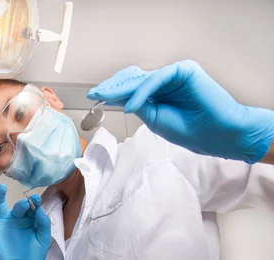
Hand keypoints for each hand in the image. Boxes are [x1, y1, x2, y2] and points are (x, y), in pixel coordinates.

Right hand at [0, 184, 51, 259]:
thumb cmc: (33, 257)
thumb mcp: (43, 240)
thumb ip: (43, 224)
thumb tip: (39, 209)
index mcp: (31, 220)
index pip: (33, 207)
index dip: (35, 202)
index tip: (36, 200)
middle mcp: (18, 218)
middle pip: (19, 206)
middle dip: (23, 203)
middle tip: (25, 204)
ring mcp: (5, 222)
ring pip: (1, 205)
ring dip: (1, 195)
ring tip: (2, 187)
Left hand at [87, 60, 273, 163]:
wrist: (219, 135)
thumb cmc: (191, 131)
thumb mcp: (155, 119)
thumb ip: (139, 105)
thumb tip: (119, 97)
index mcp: (160, 93)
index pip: (132, 88)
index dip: (113, 91)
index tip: (95, 96)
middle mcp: (166, 81)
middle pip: (134, 80)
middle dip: (113, 87)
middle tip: (95, 93)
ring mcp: (175, 74)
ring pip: (142, 79)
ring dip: (123, 89)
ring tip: (105, 96)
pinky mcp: (184, 70)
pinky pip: (156, 80)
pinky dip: (141, 92)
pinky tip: (131, 105)